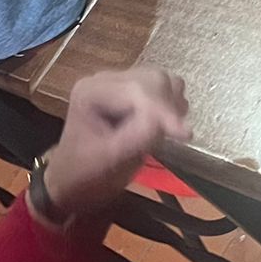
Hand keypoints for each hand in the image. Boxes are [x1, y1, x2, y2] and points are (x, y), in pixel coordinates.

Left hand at [40, 67, 190, 221]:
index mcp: (91, 91)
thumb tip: (168, 122)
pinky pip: (161, 89)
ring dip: (171, 105)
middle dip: (168, 106)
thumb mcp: (110, 160)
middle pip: (153, 79)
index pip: (137, 90)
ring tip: (168, 132)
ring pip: (161, 81)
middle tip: (177, 136)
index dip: (164, 110)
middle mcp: (105, 80)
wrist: (74, 182)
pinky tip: (164, 127)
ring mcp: (119, 84)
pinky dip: (170, 105)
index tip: (185, 135)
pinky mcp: (131, 93)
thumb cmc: (86, 175)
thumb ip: (137, 138)